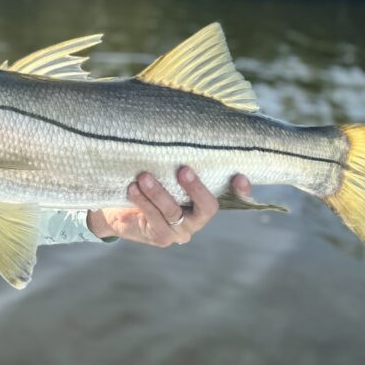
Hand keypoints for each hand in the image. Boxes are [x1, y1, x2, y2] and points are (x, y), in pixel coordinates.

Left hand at [87, 167, 251, 246]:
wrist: (123, 210)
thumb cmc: (150, 182)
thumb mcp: (166, 170)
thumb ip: (176, 159)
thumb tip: (176, 127)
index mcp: (206, 199)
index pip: (235, 198)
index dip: (242, 191)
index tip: (239, 176)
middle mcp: (199, 218)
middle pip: (207, 207)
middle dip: (196, 188)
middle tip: (183, 169)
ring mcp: (182, 231)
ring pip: (173, 212)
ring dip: (158, 193)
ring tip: (144, 176)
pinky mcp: (162, 238)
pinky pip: (154, 219)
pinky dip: (143, 201)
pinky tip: (133, 188)